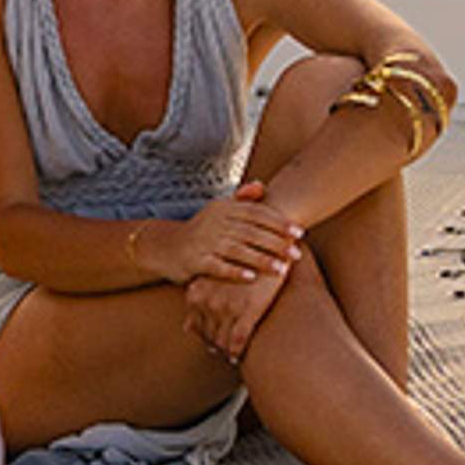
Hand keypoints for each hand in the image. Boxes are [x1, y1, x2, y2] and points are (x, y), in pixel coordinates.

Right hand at [148, 182, 301, 283]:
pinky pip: (218, 266)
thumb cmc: (201, 230)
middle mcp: (214, 222)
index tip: (299, 233)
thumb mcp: (218, 211)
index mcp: (223, 208)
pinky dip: (235, 272)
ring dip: (262, 259)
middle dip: (276, 243)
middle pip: (251, 232)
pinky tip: (252, 279)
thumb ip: (241, 199)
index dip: (279, 222)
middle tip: (296, 254)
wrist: (166, 248)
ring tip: (282, 269)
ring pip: (238, 250)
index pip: (256, 213)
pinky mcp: (195, 260)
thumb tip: (261, 185)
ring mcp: (204, 241)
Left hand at [182, 262, 286, 361]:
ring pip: (222, 341)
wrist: (269, 251)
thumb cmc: (240, 265)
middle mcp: (208, 301)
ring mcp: (226, 307)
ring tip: (230, 357)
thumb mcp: (213, 280)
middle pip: (209, 335)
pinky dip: (237, 352)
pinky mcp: (248, 311)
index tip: (213, 344)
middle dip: (215, 346)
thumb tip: (186, 328)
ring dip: (225, 352)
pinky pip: (238, 341)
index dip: (205, 338)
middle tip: (222, 354)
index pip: (197, 326)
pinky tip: (239, 356)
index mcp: (197, 293)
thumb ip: (198, 302)